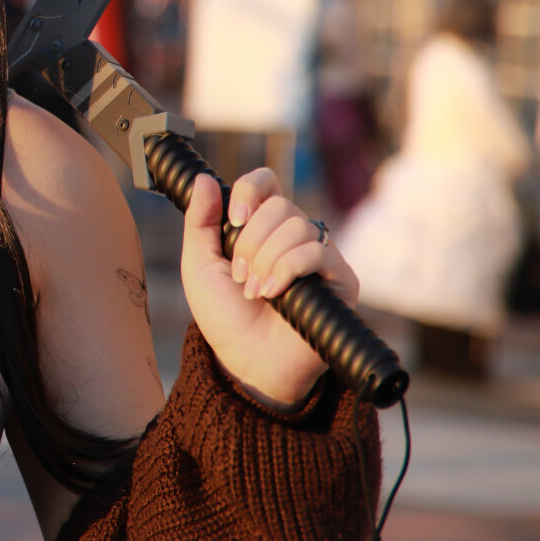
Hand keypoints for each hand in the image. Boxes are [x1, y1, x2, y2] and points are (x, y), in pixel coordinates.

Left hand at [179, 168, 358, 409]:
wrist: (246, 361)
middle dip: (251, 242)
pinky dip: (287, 270)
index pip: (266, 183)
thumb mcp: (199, 265)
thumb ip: (199, 222)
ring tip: (255, 291)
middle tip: (240, 276)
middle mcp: (294, 237)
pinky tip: (273, 293)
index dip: (251, 191)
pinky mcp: (340, 279)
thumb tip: (204, 179)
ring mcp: (320, 257)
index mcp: (262, 227)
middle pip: (280, 206)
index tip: (234, 219)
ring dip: (266, 260)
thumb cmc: (224, 317)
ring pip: (298, 227)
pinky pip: (317, 252)